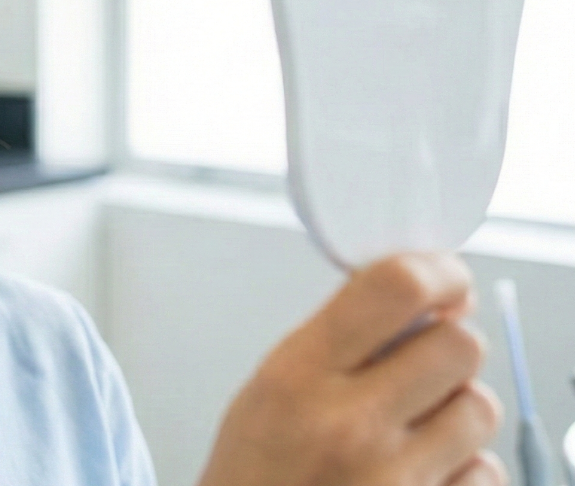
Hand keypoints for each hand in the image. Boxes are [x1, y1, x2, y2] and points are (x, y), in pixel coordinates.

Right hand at [195, 253, 504, 485]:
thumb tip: (415, 295)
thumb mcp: (270, 387)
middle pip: (460, 344)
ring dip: (456, 408)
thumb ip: (336, 338)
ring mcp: (393, 478)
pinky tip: (419, 467)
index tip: (444, 278)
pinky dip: (462, 466)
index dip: (438, 272)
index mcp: (298, 376)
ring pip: (479, 407)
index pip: (397, 288)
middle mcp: (349, 425)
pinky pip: (484, 471)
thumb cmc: (254, 474)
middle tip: (420, 360)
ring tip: (413, 422)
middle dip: (447, 345)